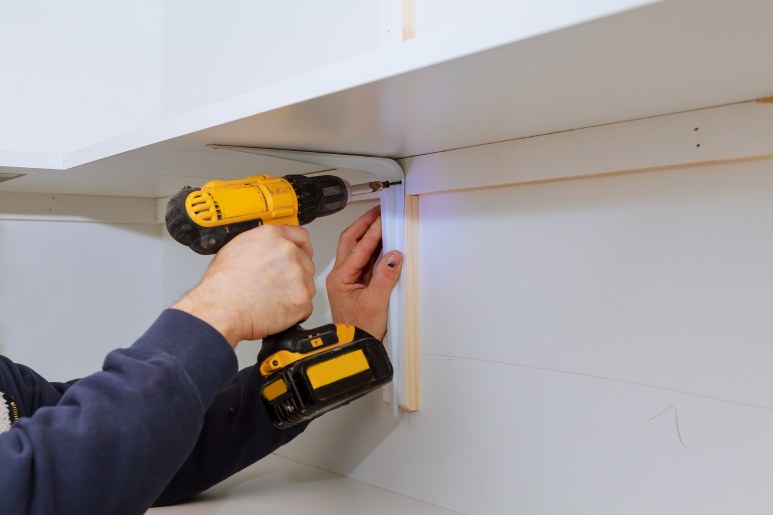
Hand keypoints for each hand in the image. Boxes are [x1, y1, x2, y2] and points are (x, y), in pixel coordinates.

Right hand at [174, 225, 315, 346]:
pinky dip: (294, 311)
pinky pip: (305, 305)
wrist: (222, 309)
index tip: (303, 253)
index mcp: (272, 236)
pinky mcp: (301, 299)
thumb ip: (261, 243)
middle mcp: (288, 252)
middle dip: (295, 274)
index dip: (302, 247)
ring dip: (295, 292)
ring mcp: (297, 276)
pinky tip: (276, 310)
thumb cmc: (222, 285)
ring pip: (307, 284)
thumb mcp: (236, 248)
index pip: (300, 236)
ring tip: (272, 299)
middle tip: (277, 285)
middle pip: (305, 262)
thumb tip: (268, 248)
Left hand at [326, 206, 402, 339]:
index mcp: (340, 278)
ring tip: (381, 220)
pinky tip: (384, 242)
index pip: (359, 248)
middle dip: (365, 223)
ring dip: (368, 233)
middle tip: (379, 210)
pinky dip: (373, 247)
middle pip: (350, 240)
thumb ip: (385, 278)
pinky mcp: (356, 282)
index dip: (373, 232)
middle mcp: (340, 276)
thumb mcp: (376, 304)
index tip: (384, 219)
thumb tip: (393, 256)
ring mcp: (347, 278)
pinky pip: (364, 258)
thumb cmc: (358, 330)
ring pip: (356, 247)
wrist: (355, 347)